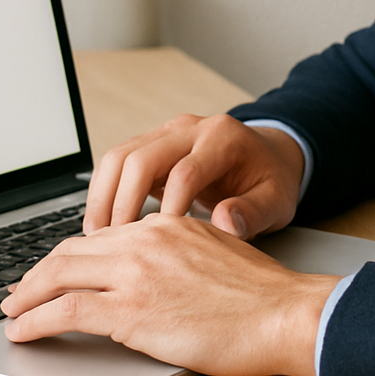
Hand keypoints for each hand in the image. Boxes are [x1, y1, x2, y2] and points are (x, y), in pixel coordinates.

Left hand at [2, 213, 336, 375]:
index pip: (100, 235)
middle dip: (38, 273)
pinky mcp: (130, 311)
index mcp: (164, 226)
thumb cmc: (261, 296)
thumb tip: (158, 272)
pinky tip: (23, 332)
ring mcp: (135, 274)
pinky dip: (35, 321)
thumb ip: (179, 252)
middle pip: (71, 251)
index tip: (52, 271)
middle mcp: (144, 240)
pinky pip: (65, 311)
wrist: (283, 313)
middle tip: (19, 292)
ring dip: (26, 295)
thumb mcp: (215, 254)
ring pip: (59, 276)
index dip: (68, 255)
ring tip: (11, 312)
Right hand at [83, 113, 304, 240]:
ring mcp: (167, 133)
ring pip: (119, 155)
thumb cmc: (271, 181)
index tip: (160, 247)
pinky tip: (103, 224)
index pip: (185, 172)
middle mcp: (190, 128)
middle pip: (140, 157)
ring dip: (103, 196)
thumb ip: (253, 212)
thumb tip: (225, 224)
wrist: (268, 155)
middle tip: (114, 246)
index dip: (169, 210)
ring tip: (97, 238)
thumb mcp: (277, 201)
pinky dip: (105, 191)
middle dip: (122, 203)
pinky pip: (118, 162)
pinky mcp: (152, 144)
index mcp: (223, 139)